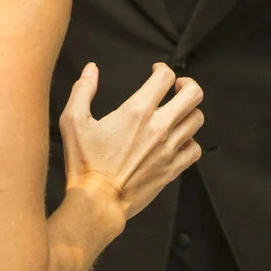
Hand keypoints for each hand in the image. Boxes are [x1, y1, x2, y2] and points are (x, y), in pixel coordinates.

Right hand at [58, 62, 202, 225]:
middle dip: (187, 85)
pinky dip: (190, 141)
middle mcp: (158, 127)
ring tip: (178, 113)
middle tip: (177, 87)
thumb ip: (82, 90)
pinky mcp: (172, 168)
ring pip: (197, 119)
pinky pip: (195, 149)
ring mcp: (169, 149)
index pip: (165, 77)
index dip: (162, 69)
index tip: (156, 73)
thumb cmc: (85, 164)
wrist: (97, 201)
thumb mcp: (73, 121)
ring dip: (189, 112)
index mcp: (137, 112)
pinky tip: (178, 141)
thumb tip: (91, 69)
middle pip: (193, 94)